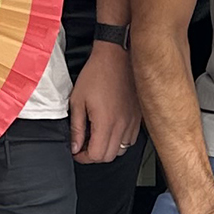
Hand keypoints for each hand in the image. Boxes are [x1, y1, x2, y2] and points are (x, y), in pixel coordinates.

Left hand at [70, 41, 141, 164]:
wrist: (116, 57)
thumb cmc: (97, 74)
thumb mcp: (78, 100)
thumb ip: (76, 127)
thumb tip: (75, 146)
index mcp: (106, 122)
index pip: (97, 155)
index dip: (83, 157)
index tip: (77, 151)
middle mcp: (122, 124)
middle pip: (109, 157)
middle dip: (94, 155)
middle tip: (84, 145)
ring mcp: (133, 121)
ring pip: (121, 150)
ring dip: (108, 148)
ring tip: (97, 136)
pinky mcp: (138, 116)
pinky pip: (130, 138)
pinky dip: (119, 139)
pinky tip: (110, 128)